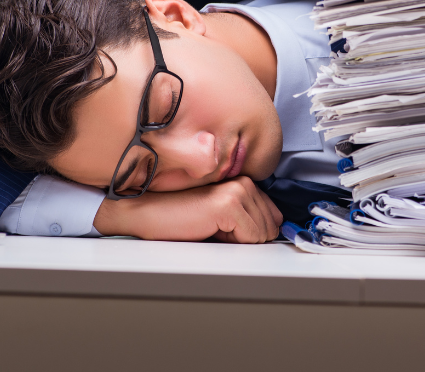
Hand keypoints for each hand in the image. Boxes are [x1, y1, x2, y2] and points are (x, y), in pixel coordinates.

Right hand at [92, 176, 282, 243]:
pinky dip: (234, 243)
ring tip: (213, 228)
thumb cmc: (180, 217)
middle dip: (248, 237)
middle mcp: (243, 182)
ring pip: (263, 233)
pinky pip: (252, 237)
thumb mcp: (221, 217)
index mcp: (243, 182)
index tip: (232, 231)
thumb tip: (273, 233)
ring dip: (240, 241)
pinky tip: (211, 229)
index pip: (274, 216)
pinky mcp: (228, 204)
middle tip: (217, 229)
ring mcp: (237, 191)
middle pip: (271, 226)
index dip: (255, 232)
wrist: (150, 213)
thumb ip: (247, 218)